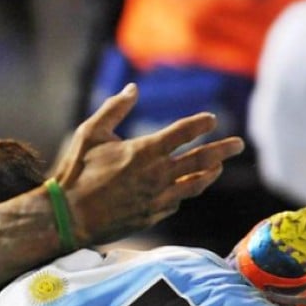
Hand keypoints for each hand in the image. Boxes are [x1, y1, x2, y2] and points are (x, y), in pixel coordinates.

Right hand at [53, 83, 244, 245]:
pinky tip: (184, 190)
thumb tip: (132, 89)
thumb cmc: (75, 171)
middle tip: (238, 145)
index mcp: (144, 151)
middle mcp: (156, 175)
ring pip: (193, 185)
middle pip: (200, 160)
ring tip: (218, 168)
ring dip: (209, 174)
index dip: (201, 125)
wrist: (67, 216)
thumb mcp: (90, 132)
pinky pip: (174, 203)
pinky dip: (182, 194)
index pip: (183, 133)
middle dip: (222, 150)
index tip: (211, 120)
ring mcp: (156, 198)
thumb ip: (114, 109)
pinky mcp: (150, 216)